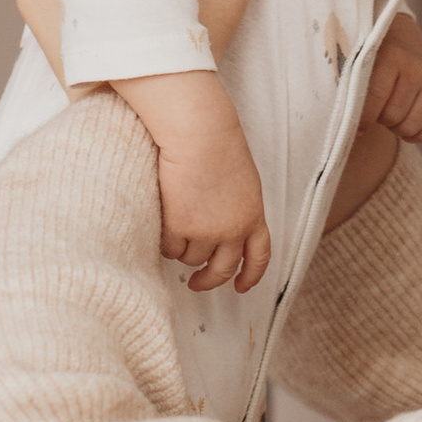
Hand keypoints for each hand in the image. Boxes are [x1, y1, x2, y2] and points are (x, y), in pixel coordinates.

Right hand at [126, 71, 272, 291]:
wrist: (199, 134)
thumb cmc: (217, 146)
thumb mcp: (242, 182)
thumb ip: (237, 209)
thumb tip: (222, 232)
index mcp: (253, 216)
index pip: (258, 257)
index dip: (250, 276)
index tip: (240, 287)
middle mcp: (233, 230)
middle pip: (222, 269)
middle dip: (208, 280)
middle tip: (196, 283)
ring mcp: (206, 232)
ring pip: (190, 258)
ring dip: (182, 249)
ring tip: (175, 222)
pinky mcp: (179, 228)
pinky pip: (168, 248)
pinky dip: (164, 240)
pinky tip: (162, 221)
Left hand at [365, 9, 421, 143]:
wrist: (400, 39)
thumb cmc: (371, 58)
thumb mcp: (358, 63)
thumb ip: (352, 90)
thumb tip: (349, 130)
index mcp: (391, 56)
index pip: (375, 98)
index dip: (361, 120)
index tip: (354, 129)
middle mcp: (416, 68)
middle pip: (393, 116)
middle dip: (379, 119)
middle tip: (375, 109)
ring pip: (411, 127)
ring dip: (395, 127)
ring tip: (388, 112)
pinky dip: (414, 135)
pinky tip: (404, 122)